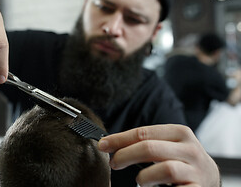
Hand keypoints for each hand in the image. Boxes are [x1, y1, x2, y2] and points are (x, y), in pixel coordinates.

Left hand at [98, 124, 219, 186]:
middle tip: (114, 163)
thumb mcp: (167, 145)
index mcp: (179, 132)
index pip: (143, 133)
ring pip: (164, 169)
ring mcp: (197, 170)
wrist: (210, 179)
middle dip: (125, 155)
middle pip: (149, 148)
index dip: (120, 139)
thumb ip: (145, 142)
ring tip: (140, 181)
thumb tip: (110, 143)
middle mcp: (190, 148)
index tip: (103, 145)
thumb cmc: (180, 161)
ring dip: (144, 177)